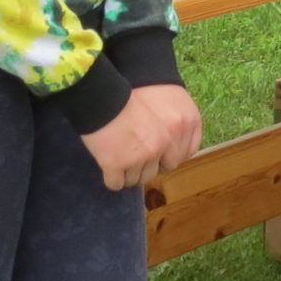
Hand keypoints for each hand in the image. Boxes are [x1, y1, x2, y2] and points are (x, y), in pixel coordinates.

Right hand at [80, 84, 203, 191]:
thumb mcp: (164, 107)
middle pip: (157, 171)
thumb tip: (169, 152)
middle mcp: (163, 145)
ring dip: (127, 175)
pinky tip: (108, 168)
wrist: (100, 96)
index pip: (179, 158)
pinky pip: (116, 184)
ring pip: (136, 180)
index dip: (164, 159)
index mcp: (179, 129)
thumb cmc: (129, 97)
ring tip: (118, 162)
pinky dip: (111, 179)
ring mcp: (140, 157)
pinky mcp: (116, 165)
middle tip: (133, 160)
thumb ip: (172, 127)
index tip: (154, 157)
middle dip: (145, 168)